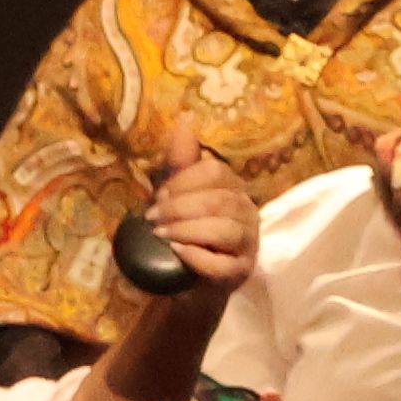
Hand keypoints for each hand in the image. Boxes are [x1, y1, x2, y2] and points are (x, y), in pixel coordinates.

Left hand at [133, 134, 257, 291]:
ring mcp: (248, 245)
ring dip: (188, 229)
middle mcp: (248, 213)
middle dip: (181, 207)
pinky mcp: (240, 273)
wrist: (185, 280)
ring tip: (161, 234)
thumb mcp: (177, 194)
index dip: (185, 181)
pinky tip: (177, 252)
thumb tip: (184, 119)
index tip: (159, 194)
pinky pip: (224, 265)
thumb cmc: (183, 230)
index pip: (217, 172)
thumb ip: (180, 162)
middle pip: (221, 201)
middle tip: (152, 216)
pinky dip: (198, 257)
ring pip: (227, 230)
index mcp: (234, 189)